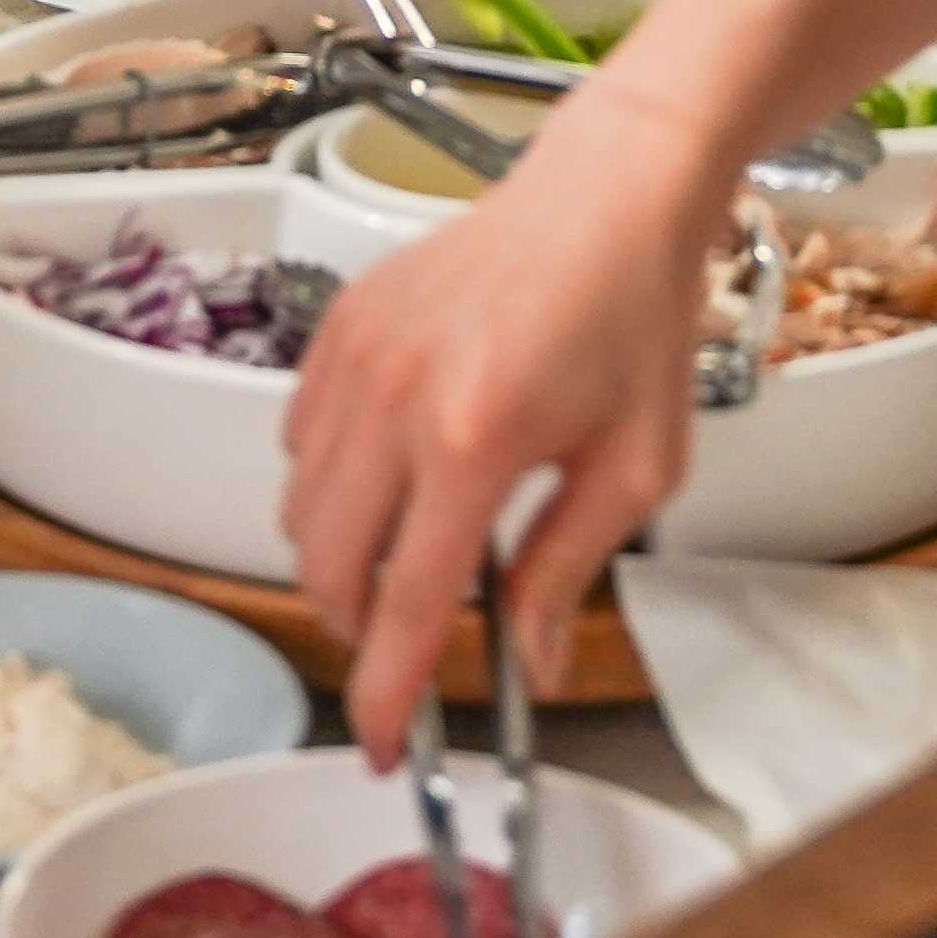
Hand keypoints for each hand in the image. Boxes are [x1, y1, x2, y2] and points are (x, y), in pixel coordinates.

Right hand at [284, 92, 725, 755]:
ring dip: (341, 557)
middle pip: (329, 566)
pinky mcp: (340, 322)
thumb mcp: (638, 466)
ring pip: (301, 507)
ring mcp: (356, 354)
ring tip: (409, 554)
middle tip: (405, 648)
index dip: (386, 691)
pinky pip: (298, 438)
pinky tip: (390, 476)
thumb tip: (529, 664)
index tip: (384, 745)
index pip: (404, 602)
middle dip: (358, 630)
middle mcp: (397, 397)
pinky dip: (327, 482)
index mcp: (476, 439)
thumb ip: (568, 569)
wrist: (610, 192)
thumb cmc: (636, 316)